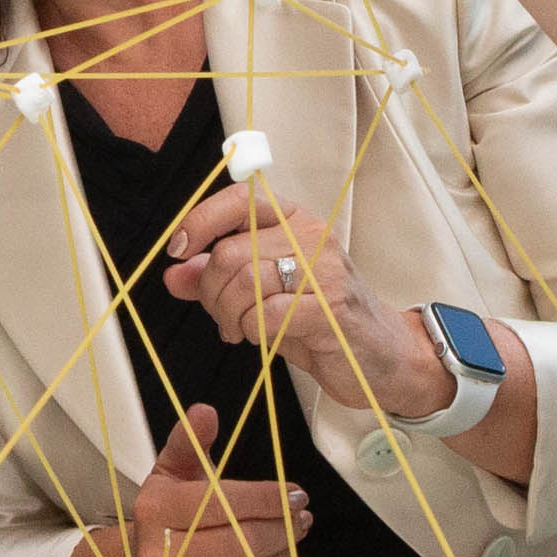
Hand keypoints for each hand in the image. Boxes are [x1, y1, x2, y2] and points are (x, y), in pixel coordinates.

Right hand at [59, 403, 310, 556]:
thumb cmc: (167, 518)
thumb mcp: (171, 473)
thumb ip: (189, 441)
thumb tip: (207, 411)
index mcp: (156, 511)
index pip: (223, 502)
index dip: (268, 498)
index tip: (297, 494)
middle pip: (242, 543)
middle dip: (282, 528)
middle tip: (303, 518)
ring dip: (282, 556)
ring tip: (290, 540)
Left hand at [159, 184, 436, 419]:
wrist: (383, 355)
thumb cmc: (319, 318)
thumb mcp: (264, 293)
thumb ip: (218, 279)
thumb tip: (173, 274)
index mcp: (295, 219)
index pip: (238, 200)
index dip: (199, 222)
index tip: (178, 251)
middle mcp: (311, 235)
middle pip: (229, 253)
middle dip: (211, 292)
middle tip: (222, 315)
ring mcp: (325, 270)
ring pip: (243, 284)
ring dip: (230, 316)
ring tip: (241, 329)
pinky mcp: (331, 309)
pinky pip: (265, 316)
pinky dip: (253, 332)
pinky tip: (263, 338)